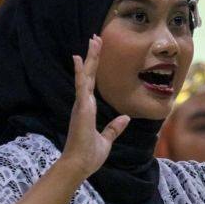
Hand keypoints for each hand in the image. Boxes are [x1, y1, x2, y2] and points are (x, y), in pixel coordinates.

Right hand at [60, 35, 128, 179]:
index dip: (93, 67)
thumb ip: (114, 128)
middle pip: (89, 75)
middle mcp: (82, 104)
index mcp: (87, 109)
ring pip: (86, 76)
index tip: (96, 52)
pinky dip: (81, 72)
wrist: (79, 165)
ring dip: (90, 58)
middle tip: (96, 38)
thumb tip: (125, 118)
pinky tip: (80, 58)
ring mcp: (81, 105)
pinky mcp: (81, 108)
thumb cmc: (89, 155)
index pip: (91, 83)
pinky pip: (81, 86)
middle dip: (93, 56)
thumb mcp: (106, 139)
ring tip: (93, 40)